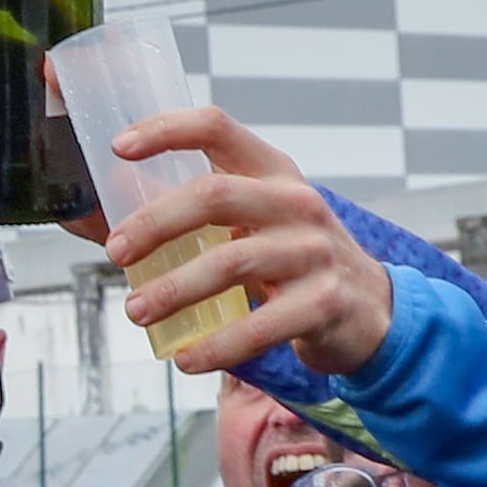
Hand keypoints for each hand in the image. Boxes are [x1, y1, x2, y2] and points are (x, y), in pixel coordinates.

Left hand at [91, 116, 394, 377]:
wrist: (371, 308)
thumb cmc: (294, 258)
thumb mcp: (263, 218)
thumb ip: (209, 212)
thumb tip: (117, 224)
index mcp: (274, 171)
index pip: (218, 128)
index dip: (166, 130)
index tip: (118, 147)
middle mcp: (297, 202)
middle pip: (215, 195)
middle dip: (155, 223)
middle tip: (116, 252)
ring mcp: (314, 251)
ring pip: (231, 262)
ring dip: (174, 289)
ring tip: (136, 311)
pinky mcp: (323, 303)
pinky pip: (259, 325)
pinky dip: (216, 345)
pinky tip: (185, 358)